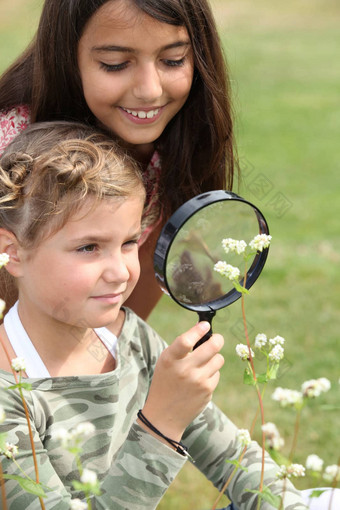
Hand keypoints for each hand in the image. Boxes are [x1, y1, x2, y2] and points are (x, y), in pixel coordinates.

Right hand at [140, 322, 223, 441]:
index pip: (186, 341)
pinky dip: (211, 373)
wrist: (164, 415)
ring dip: (214, 358)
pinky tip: (200, 380)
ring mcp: (198, 381)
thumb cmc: (165, 382)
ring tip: (204, 363)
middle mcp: (184, 370)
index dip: (198, 330)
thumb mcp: (166, 362)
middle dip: (217, 339)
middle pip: (212, 347)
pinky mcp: (208, 390)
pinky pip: (217, 373)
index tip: (205, 324)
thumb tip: (204, 329)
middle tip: (217, 338)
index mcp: (170, 359)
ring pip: (218, 359)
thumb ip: (182, 347)